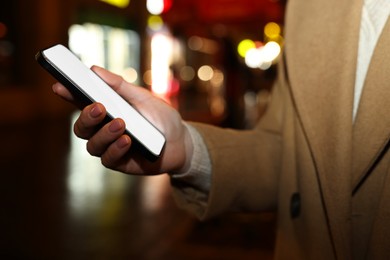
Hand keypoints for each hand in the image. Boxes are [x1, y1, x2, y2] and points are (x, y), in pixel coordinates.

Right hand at [52, 66, 192, 174]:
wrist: (181, 142)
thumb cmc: (161, 118)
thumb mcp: (144, 98)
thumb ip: (120, 86)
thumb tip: (94, 70)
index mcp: (107, 110)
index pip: (82, 102)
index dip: (68, 94)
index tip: (59, 86)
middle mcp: (103, 129)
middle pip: (81, 127)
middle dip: (86, 117)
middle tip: (99, 107)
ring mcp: (110, 147)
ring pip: (92, 144)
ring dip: (104, 133)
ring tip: (121, 123)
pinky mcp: (120, 162)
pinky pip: (108, 158)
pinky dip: (116, 148)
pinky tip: (128, 140)